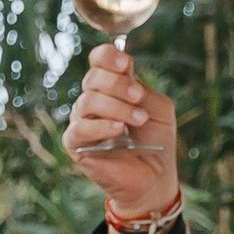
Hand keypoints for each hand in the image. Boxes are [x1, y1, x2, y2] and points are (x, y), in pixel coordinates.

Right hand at [64, 44, 179, 226]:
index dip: (108, 56)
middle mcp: (94, 100)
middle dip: (118, 84)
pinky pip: (80, 129)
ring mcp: (82, 121)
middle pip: (93, 78)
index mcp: (112, 86)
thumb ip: (141, 88)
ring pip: (88, 101)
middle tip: (139, 97)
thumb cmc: (156, 140)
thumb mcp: (158, 108)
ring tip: (138, 120)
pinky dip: (101, 126)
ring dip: (116, 107)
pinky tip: (118, 130)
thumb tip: (125, 73)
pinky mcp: (75, 145)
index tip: (126, 64)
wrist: (154, 176)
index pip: (99, 60)